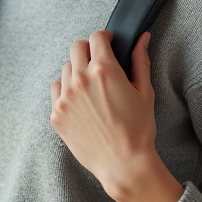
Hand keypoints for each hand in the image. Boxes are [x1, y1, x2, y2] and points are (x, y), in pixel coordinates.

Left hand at [50, 31, 183, 201]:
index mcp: (104, 70)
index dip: (105, 37)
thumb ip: (140, 60)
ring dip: (77, 70)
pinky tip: (82, 102)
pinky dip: (66, 91)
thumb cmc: (138, 130)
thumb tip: (142, 38)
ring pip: (66, 69)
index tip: (109, 43)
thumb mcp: (145, 92)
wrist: (123, 164)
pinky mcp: (56, 114)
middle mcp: (80, 80)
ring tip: (91, 86)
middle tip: (99, 61)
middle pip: (76, 48)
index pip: (97, 37)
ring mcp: (65, 98)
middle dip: (89, 49)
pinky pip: (56, 91)